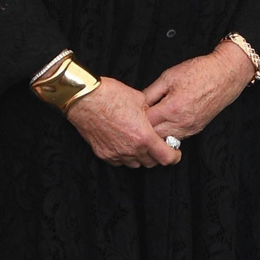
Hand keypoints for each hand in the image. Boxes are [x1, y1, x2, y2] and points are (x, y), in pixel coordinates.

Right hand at [65, 78, 181, 168]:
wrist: (84, 98)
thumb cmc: (110, 95)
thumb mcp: (139, 99)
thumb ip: (150, 113)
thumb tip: (153, 116)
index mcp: (144, 137)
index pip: (166, 158)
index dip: (174, 156)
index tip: (175, 152)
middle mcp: (131, 149)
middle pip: (151, 163)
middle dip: (157, 155)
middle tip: (157, 145)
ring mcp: (116, 153)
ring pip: (134, 164)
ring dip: (140, 157)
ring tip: (139, 144)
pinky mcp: (103, 154)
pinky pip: (119, 161)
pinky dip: (124, 156)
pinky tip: (123, 144)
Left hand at [143, 43, 254, 140]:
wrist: (225, 75)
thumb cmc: (199, 72)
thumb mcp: (168, 76)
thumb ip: (150, 92)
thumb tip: (138, 103)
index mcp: (172, 108)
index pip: (145, 123)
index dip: (136, 118)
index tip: (132, 112)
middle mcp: (181, 122)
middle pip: (153, 136)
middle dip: (144, 129)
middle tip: (138, 120)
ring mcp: (189, 128)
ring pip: (164, 140)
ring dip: (155, 134)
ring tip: (150, 123)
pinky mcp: (196, 130)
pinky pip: (176, 138)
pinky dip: (167, 134)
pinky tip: (163, 124)